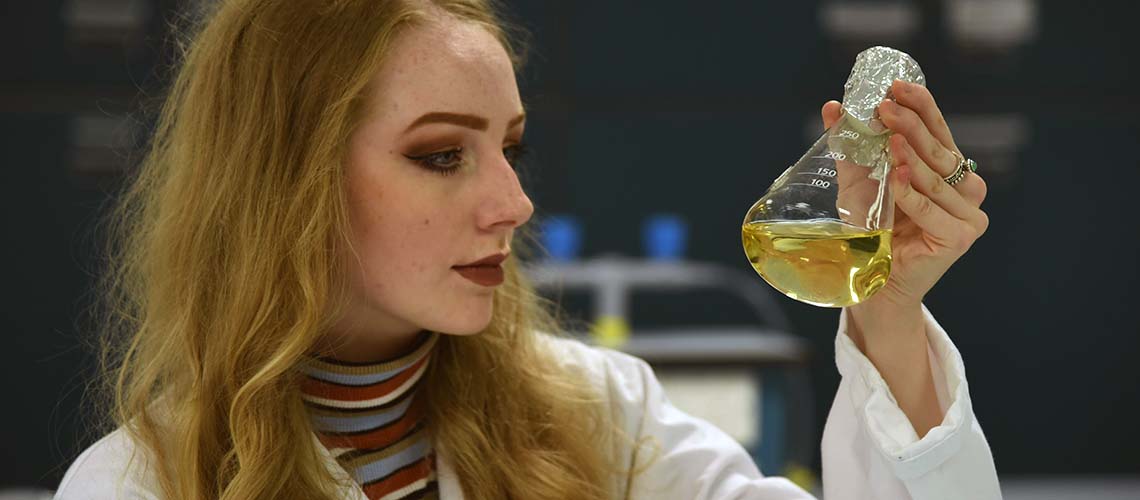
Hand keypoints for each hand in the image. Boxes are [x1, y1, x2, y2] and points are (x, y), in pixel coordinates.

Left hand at [822, 80, 989, 310]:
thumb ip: (850, 147)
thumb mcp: (858, 182)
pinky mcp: (960, 238)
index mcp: (949, 172)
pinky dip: (912, 193)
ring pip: (937, 178)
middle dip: (911, 125)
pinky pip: (932, 210)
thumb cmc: (872, 231)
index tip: (896, 85)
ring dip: (912, 156)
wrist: (872, 280)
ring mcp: (969, 216)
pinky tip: (897, 177)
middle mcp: (967, 191)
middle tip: (886, 106)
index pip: (939, 132)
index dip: (922, 106)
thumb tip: (832, 106)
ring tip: (890, 138)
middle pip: (940, 151)